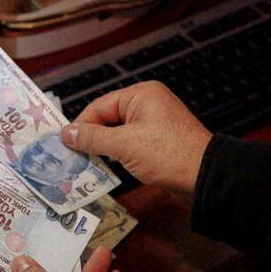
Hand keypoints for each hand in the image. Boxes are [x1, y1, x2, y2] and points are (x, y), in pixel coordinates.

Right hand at [61, 81, 212, 193]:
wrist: (206, 176)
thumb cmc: (168, 154)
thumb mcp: (125, 145)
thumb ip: (93, 138)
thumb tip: (67, 133)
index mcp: (141, 95)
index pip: (100, 106)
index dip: (81, 125)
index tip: (64, 143)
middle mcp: (147, 104)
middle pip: (107, 118)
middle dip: (91, 138)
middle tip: (72, 156)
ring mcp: (154, 122)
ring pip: (117, 132)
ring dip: (103, 148)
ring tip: (86, 164)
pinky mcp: (158, 140)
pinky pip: (130, 142)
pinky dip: (117, 154)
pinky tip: (107, 167)